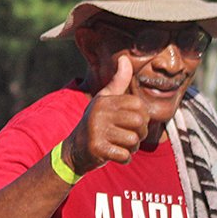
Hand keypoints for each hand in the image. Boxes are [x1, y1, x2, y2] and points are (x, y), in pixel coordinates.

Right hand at [63, 54, 152, 174]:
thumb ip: (118, 81)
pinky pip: (124, 156)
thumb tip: (125, 58)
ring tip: (121, 146)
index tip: (133, 123)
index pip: (139, 106)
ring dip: (132, 148)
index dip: (142, 116)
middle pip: (140, 123)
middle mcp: (99, 113)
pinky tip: (115, 155)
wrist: (74, 150)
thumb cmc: (96, 122)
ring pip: (133, 141)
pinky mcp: (96, 149)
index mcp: (104, 100)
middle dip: (140, 133)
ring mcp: (96, 131)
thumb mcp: (104, 100)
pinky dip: (124, 159)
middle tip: (131, 136)